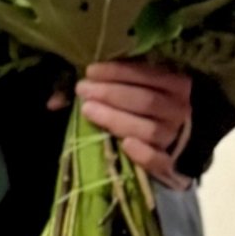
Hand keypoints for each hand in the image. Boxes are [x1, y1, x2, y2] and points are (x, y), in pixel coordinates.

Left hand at [67, 59, 193, 184]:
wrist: (178, 141)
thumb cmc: (149, 107)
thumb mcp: (136, 87)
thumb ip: (105, 84)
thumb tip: (54, 99)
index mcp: (178, 85)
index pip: (148, 75)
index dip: (118, 72)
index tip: (90, 72)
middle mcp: (180, 111)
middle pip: (146, 101)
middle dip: (110, 93)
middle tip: (83, 90)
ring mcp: (176, 138)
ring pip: (148, 129)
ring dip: (116, 118)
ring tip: (88, 110)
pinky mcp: (169, 164)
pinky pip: (159, 160)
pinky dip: (144, 154)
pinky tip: (125, 145)